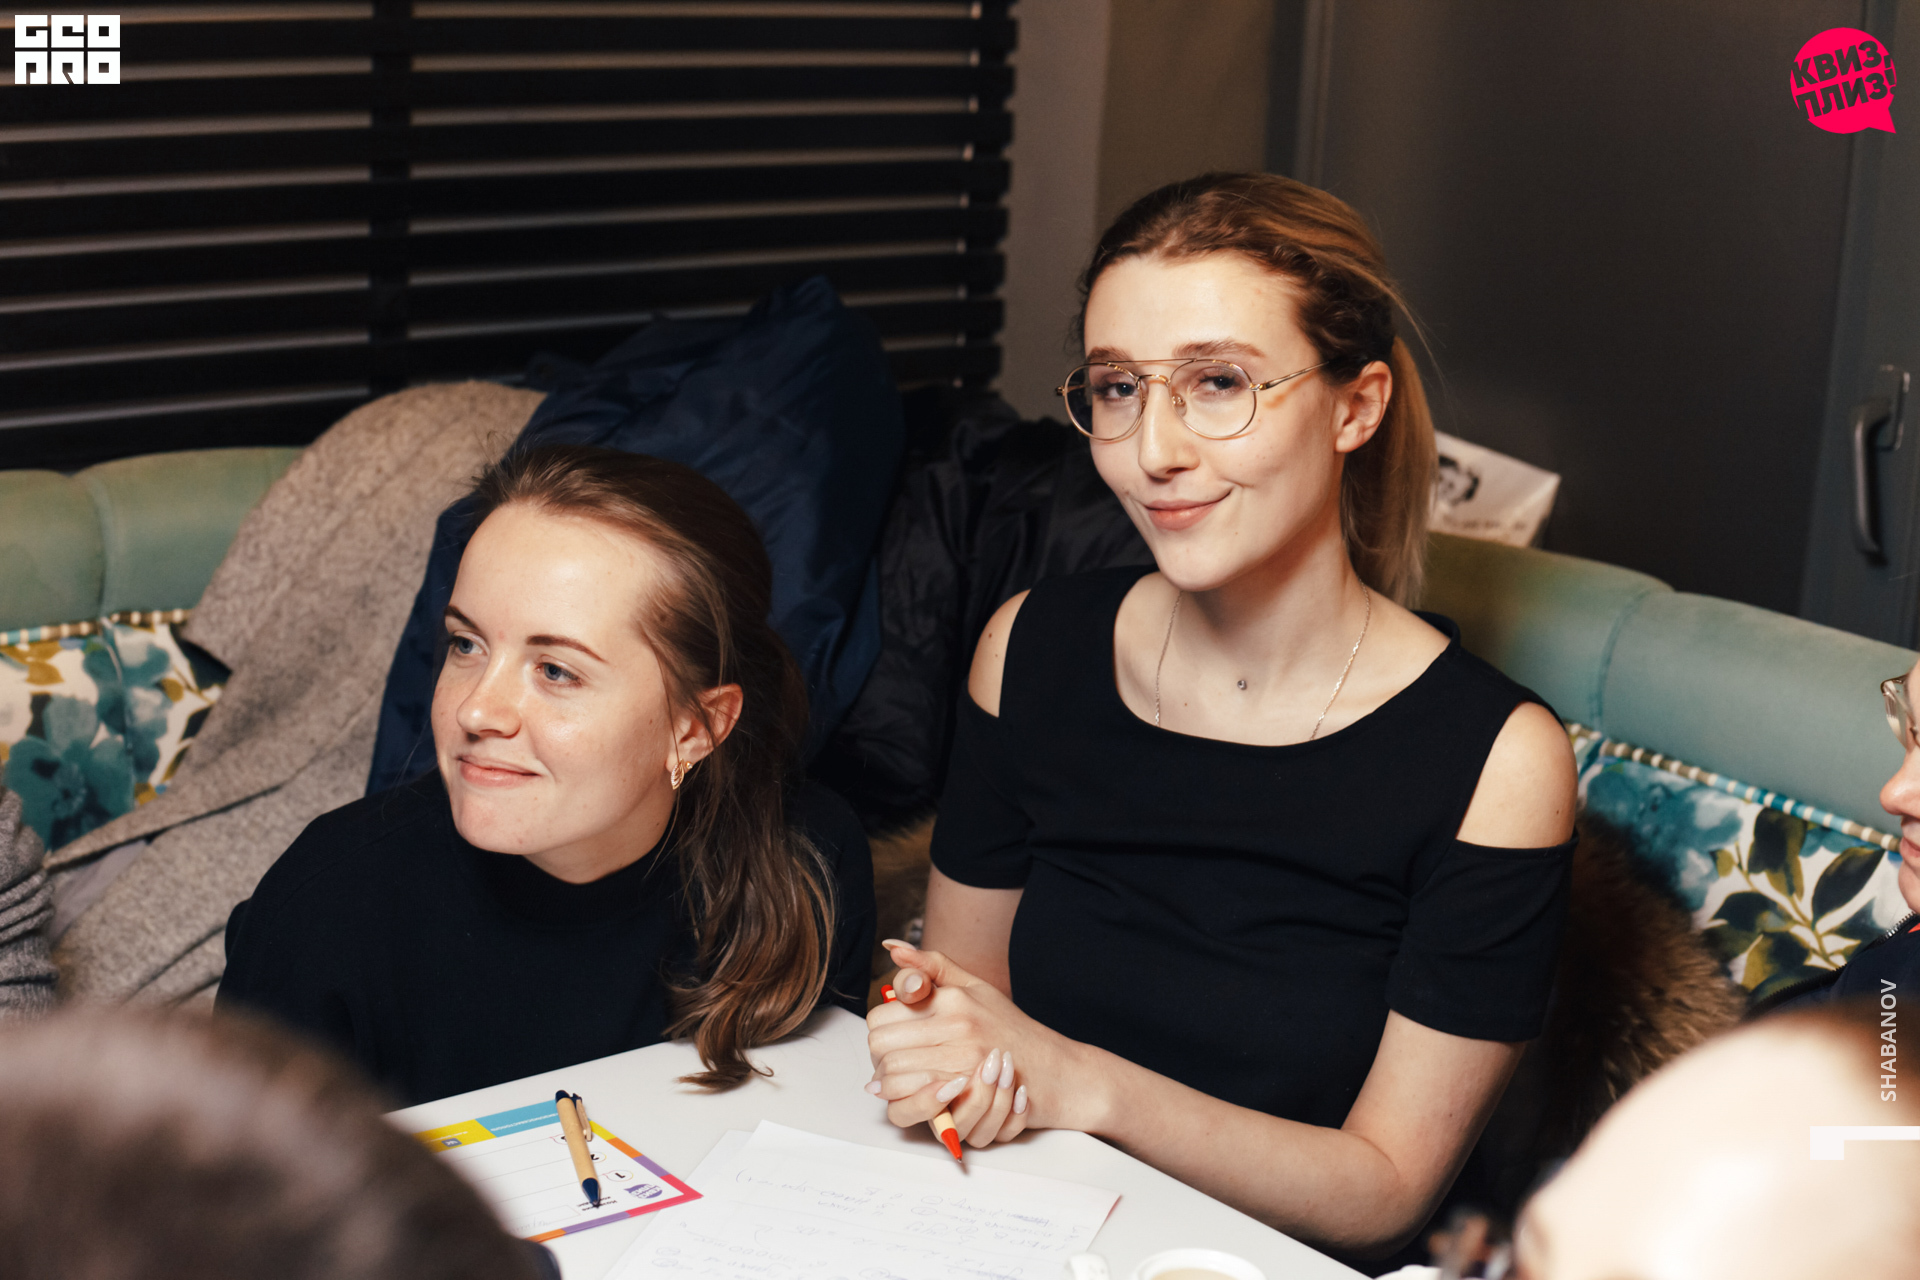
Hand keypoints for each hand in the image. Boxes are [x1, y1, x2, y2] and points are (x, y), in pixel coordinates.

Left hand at [866, 940, 1083, 1145]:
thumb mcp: (974, 986)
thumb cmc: (1011, 1028)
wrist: (1054, 1069)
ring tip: (905, 1081)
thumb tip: (890, 945)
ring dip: (890, 1084)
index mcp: (952, 999)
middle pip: (879, 1048)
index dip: (880, 1031)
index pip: (880, 1017)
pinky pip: (912, 1104)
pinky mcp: (967, 1097)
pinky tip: (918, 1098)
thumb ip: (931, 965)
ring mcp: (962, 1063)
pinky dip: (908, 1104)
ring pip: (890, 1077)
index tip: (894, 1038)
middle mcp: (956, 1027)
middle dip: (881, 1058)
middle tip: (897, 1062)